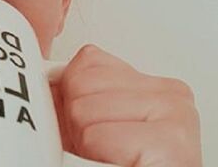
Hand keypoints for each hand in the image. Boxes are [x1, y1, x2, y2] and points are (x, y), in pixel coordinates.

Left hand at [50, 44, 201, 165]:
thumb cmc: (107, 164)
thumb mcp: (87, 118)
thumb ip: (75, 85)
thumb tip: (40, 65)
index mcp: (155, 85)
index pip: (88, 60)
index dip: (73, 100)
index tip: (93, 129)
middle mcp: (172, 97)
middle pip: (82, 82)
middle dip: (77, 120)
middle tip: (97, 148)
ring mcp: (177, 117)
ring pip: (84, 109)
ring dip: (84, 141)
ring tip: (106, 158)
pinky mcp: (172, 145)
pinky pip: (98, 135)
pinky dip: (95, 156)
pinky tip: (116, 164)